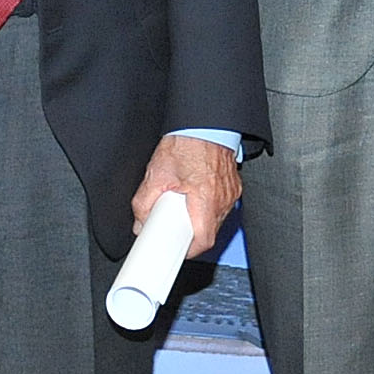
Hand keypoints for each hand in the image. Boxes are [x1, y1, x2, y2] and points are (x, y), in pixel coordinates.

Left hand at [135, 132, 241, 254]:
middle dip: (189, 232)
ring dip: (199, 219)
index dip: (188, 250)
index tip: (176, 250)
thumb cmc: (186, 143)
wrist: (204, 122)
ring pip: (215, 220)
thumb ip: (144, 203)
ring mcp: (230, 193)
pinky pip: (221, 206)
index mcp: (205, 200)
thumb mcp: (156, 174)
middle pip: (208, 232)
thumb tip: (141, 221)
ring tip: (183, 204)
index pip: (202, 241)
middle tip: (173, 223)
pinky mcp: (233, 186)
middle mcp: (222, 200)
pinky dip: (207, 206)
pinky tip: (194, 194)